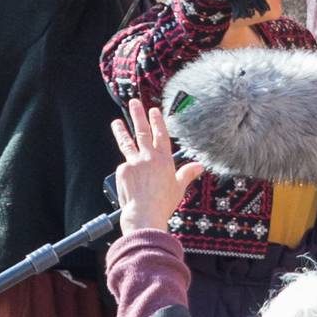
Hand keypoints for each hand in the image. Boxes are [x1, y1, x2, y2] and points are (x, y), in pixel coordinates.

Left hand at [111, 100, 199, 234]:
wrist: (144, 213)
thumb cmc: (163, 203)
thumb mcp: (179, 187)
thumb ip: (187, 174)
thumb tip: (199, 166)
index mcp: (163, 159)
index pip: (160, 134)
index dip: (157, 121)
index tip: (154, 110)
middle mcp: (148, 157)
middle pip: (142, 131)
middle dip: (138, 115)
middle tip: (134, 103)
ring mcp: (133, 162)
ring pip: (127, 143)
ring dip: (121, 130)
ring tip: (116, 122)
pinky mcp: (122, 170)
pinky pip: (124, 167)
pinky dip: (127, 171)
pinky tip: (129, 181)